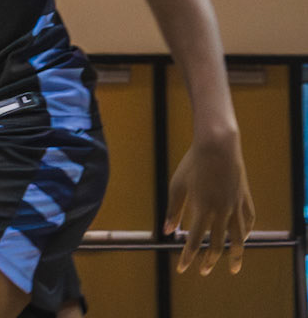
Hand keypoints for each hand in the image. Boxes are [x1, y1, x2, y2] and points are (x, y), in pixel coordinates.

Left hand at [166, 132, 254, 274]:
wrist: (217, 144)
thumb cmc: (193, 163)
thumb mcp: (178, 184)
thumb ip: (173, 209)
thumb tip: (167, 231)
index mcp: (202, 209)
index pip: (193, 242)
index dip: (187, 257)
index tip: (182, 269)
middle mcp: (221, 212)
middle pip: (217, 245)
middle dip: (209, 261)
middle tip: (204, 271)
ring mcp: (235, 206)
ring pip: (238, 239)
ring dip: (235, 256)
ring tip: (234, 268)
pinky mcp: (244, 198)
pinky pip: (248, 221)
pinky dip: (246, 233)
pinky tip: (243, 238)